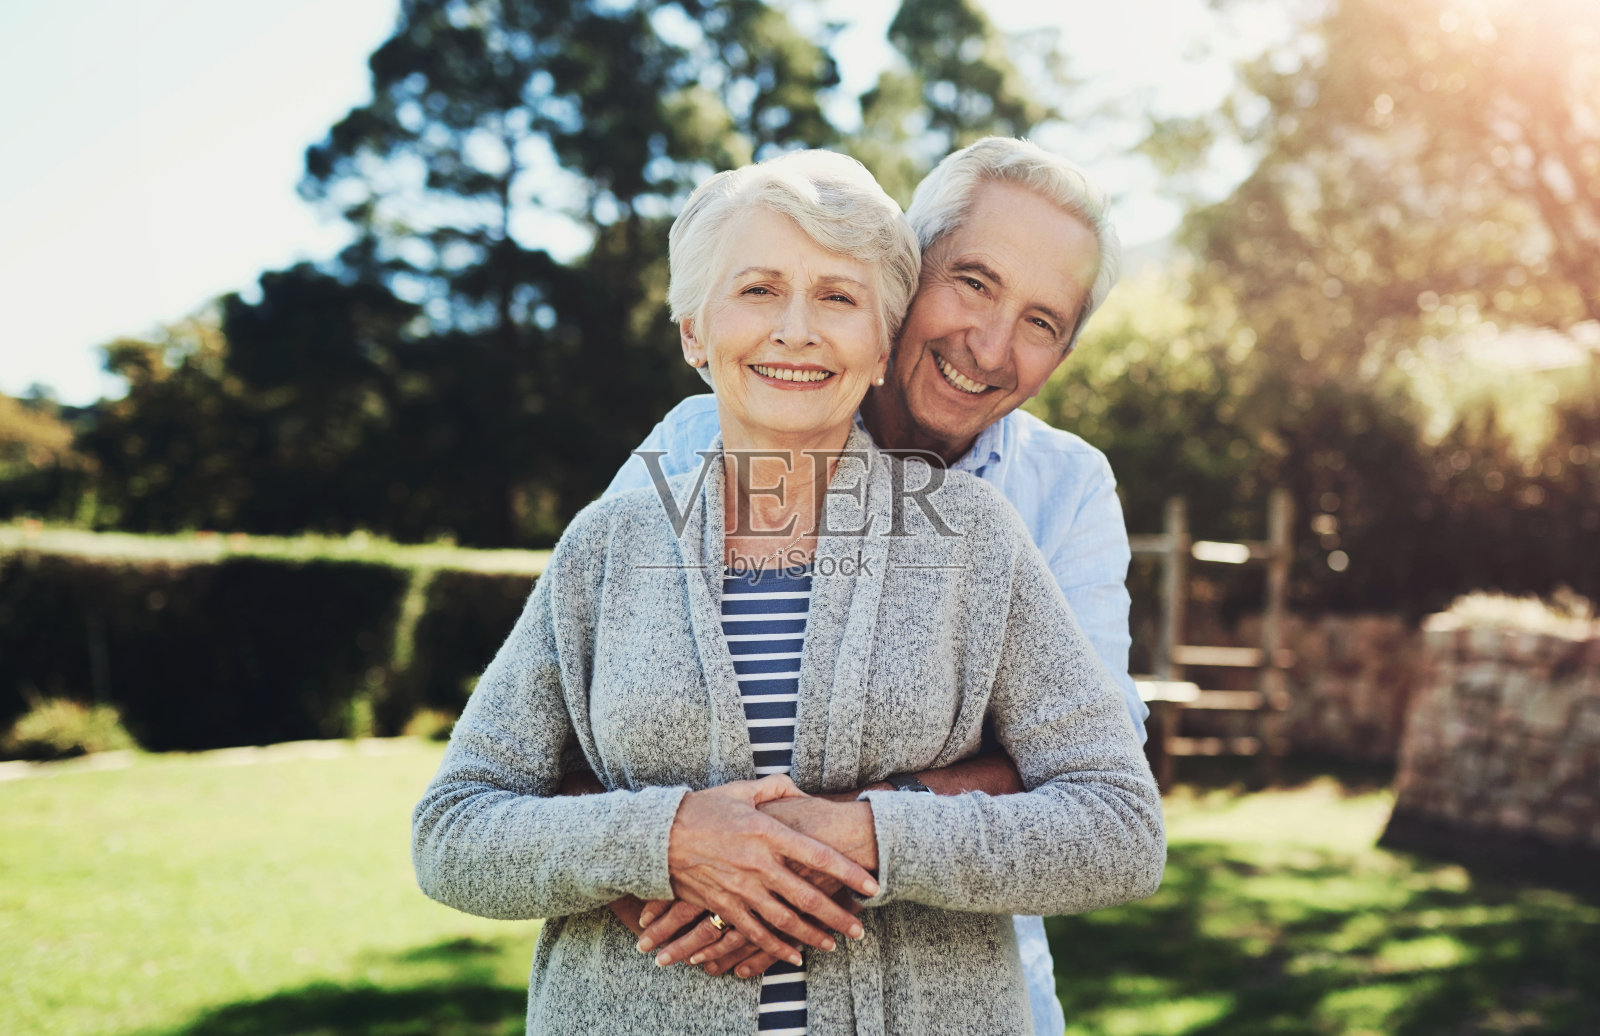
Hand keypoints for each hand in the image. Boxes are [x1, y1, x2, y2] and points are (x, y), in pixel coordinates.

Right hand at [649, 775, 877, 965]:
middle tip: (860, 928)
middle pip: (808, 896)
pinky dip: (776, 948)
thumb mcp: (739, 790)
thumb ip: (774, 788)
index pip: (817, 855)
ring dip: (813, 935)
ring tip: (835, 944)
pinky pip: (755, 933)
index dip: (848, 872)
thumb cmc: (701, 809)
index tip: (871, 885)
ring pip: (785, 921)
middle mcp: (758, 864)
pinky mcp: (723, 905)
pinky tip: (795, 955)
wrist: (657, 836)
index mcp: (767, 832)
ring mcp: (741, 889)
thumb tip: (799, 788)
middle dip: (838, 915)